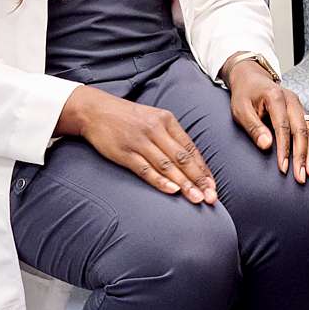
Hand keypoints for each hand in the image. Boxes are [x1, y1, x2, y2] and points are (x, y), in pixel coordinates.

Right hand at [60, 86, 217, 204]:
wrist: (95, 110)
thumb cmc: (128, 118)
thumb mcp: (153, 118)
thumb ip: (171, 137)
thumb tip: (190, 161)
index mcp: (167, 120)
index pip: (190, 148)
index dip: (203, 169)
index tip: (213, 186)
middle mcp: (156, 130)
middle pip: (182, 158)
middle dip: (199, 180)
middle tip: (211, 197)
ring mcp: (140, 141)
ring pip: (167, 166)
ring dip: (184, 184)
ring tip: (196, 199)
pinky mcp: (125, 152)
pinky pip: (145, 169)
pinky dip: (160, 180)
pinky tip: (172, 190)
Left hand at [226, 60, 308, 181]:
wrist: (251, 78)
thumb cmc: (244, 94)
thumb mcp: (240, 109)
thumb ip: (253, 127)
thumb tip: (266, 145)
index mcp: (276, 98)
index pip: (283, 127)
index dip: (285, 149)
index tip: (283, 168)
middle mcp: (291, 101)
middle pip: (301, 131)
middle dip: (302, 156)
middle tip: (301, 176)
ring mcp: (298, 106)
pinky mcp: (300, 112)